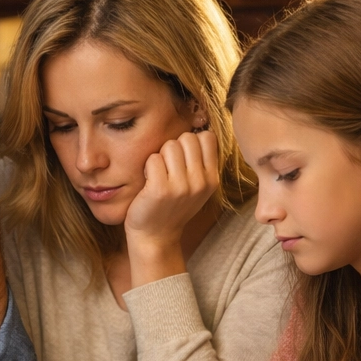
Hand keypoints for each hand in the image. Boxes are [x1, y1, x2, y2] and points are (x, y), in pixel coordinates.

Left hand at [124, 130, 219, 252]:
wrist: (156, 236)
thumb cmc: (173, 206)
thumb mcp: (197, 187)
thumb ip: (201, 162)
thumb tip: (197, 125)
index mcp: (212, 178)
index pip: (207, 137)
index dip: (192, 142)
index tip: (184, 158)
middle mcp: (201, 182)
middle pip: (187, 138)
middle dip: (174, 148)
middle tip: (168, 168)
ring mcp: (182, 186)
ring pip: (170, 145)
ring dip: (160, 157)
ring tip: (159, 175)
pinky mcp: (161, 190)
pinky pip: (153, 159)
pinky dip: (147, 167)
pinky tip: (149, 181)